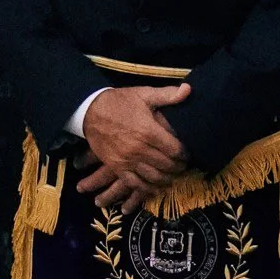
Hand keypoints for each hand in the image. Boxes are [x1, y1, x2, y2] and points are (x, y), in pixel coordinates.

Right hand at [77, 83, 190, 209]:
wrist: (90, 110)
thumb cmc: (120, 102)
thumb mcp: (143, 94)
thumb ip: (168, 95)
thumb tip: (188, 89)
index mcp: (148, 131)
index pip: (176, 150)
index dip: (185, 154)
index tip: (187, 153)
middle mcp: (139, 148)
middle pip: (167, 165)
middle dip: (179, 167)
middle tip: (182, 164)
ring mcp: (127, 160)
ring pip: (154, 177)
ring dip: (167, 178)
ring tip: (172, 174)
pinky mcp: (117, 167)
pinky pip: (135, 184)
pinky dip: (148, 189)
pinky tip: (155, 187)